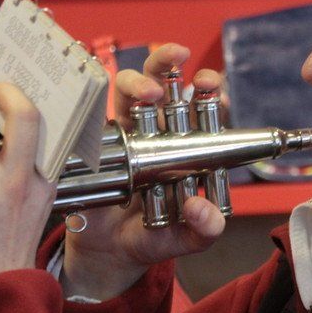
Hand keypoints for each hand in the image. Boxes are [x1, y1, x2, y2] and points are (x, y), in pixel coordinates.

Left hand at [0, 84, 55, 303]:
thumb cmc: (6, 261)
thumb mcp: (34, 218)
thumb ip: (28, 187)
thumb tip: (8, 159)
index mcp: (41, 184)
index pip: (43, 132)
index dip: (23, 108)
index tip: (8, 103)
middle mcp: (17, 179)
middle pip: (23, 114)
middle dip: (5, 90)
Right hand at [61, 43, 226, 300]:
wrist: (109, 252)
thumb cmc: (155, 236)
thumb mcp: (188, 239)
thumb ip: (206, 228)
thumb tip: (200, 208)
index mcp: (189, 149)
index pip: (203, 114)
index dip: (211, 98)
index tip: (217, 95)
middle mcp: (160, 133)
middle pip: (167, 88)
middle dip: (172, 67)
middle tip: (181, 60)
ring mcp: (128, 134)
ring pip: (132, 91)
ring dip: (141, 80)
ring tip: (151, 91)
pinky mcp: (96, 142)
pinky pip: (94, 114)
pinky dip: (97, 105)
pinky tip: (105, 104)